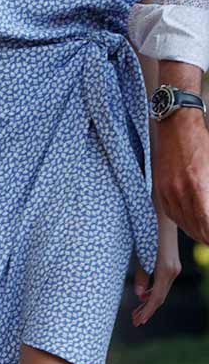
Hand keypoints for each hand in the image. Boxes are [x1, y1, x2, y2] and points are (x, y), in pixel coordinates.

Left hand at [132, 228, 181, 326]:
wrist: (162, 214)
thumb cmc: (148, 231)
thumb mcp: (141, 253)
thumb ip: (141, 274)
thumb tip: (140, 295)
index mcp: (165, 270)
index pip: (156, 298)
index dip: (146, 311)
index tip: (137, 322)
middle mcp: (173, 271)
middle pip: (159, 297)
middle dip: (146, 310)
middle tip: (134, 321)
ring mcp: (174, 267)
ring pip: (162, 291)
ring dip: (149, 302)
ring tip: (136, 312)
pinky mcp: (171, 264)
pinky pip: (163, 283)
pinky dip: (154, 292)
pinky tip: (144, 296)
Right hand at [153, 111, 208, 241]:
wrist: (177, 125)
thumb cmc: (202, 143)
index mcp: (198, 187)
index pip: (206, 226)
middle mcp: (180, 192)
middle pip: (196, 229)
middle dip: (207, 237)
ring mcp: (167, 191)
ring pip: (183, 224)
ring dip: (197, 233)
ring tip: (206, 235)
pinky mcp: (160, 189)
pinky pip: (172, 214)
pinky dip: (184, 222)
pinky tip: (192, 223)